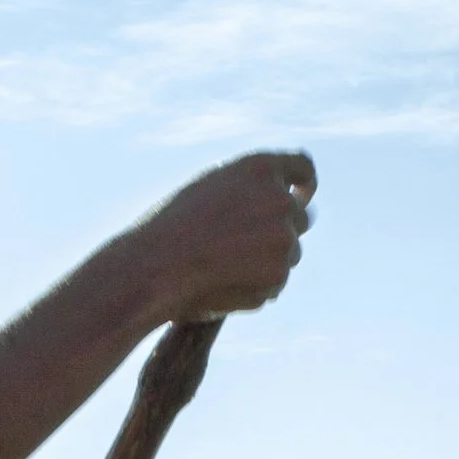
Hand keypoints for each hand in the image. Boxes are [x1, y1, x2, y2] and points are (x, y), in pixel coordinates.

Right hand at [125, 151, 315, 323]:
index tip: (301, 197)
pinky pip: (275, 285)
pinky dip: (255, 290)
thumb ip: (244, 194)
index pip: (302, 169)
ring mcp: (283, 236)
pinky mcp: (279, 273)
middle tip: (248, 252)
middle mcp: (278, 198)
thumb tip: (270, 212)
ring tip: (221, 272)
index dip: (305, 186)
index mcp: (258, 168)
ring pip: (290, 254)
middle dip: (282, 233)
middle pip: (300, 217)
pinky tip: (220, 289)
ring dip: (267, 264)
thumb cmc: (168, 232)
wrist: (153, 268)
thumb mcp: (206, 193)